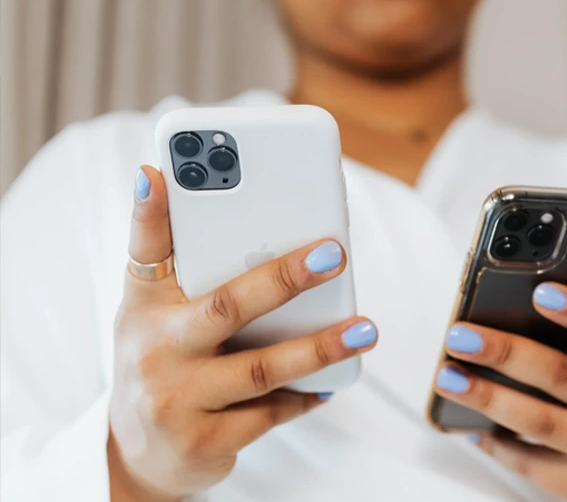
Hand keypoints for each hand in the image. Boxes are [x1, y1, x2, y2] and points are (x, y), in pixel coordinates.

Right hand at [108, 167, 377, 500]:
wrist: (139, 454)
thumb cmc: (159, 361)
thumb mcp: (150, 311)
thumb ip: (172, 260)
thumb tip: (171, 186)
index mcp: (146, 307)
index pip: (145, 250)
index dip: (150, 212)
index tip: (160, 173)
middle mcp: (156, 350)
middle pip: (227, 306)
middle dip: (283, 278)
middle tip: (333, 255)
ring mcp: (179, 400)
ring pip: (262, 368)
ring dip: (320, 347)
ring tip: (365, 329)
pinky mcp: (206, 441)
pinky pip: (270, 415)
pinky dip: (304, 395)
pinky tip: (333, 381)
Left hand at [434, 283, 566, 501]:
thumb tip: (508, 312)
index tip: (540, 292)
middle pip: (563, 377)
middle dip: (505, 353)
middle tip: (460, 336)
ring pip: (540, 422)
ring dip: (487, 397)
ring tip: (448, 377)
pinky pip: (529, 463)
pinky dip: (494, 441)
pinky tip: (467, 423)